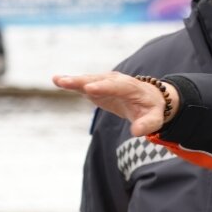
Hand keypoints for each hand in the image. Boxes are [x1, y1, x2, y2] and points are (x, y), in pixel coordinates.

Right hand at [53, 72, 173, 135]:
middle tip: (66, 82)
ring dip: (74, 80)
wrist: (149, 98)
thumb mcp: (155, 118)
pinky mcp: (98, 86)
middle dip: (83, 81)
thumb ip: (147, 124)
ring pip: (89, 80)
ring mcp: (106, 82)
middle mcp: (117, 81)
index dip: (103, 87)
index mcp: (131, 88)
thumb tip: (136, 132)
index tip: (89, 89)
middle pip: (99, 80)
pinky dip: (72, 83)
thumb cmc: (152, 109)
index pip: (117, 87)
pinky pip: (84, 84)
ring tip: (57, 80)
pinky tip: (57, 81)